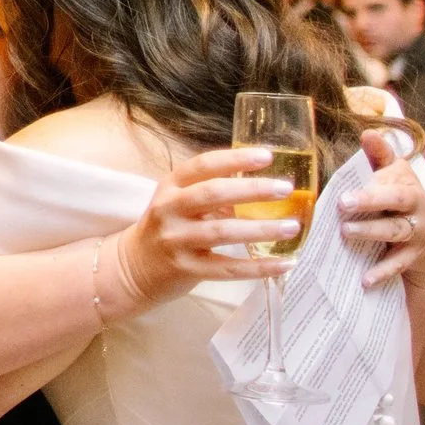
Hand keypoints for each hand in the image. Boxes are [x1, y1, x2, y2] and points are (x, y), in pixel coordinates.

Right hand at [108, 148, 297, 311]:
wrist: (133, 267)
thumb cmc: (167, 228)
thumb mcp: (180, 202)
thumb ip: (213, 192)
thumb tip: (265, 187)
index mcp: (171, 186)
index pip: (203, 165)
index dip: (236, 159)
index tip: (267, 156)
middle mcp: (169, 210)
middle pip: (213, 194)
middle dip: (252, 189)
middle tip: (285, 188)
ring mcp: (176, 240)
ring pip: (222, 232)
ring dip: (261, 229)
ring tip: (291, 227)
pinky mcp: (186, 269)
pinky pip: (228, 269)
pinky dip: (258, 267)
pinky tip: (283, 263)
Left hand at [341, 132, 424, 288]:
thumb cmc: (399, 200)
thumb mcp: (393, 176)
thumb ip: (380, 156)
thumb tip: (368, 133)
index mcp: (408, 184)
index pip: (391, 181)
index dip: (371, 184)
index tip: (346, 188)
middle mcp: (417, 207)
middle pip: (396, 202)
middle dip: (370, 201)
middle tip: (341, 205)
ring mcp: (417, 233)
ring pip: (395, 231)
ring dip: (371, 232)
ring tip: (346, 232)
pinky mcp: (414, 256)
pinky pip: (398, 264)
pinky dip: (382, 272)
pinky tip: (365, 279)